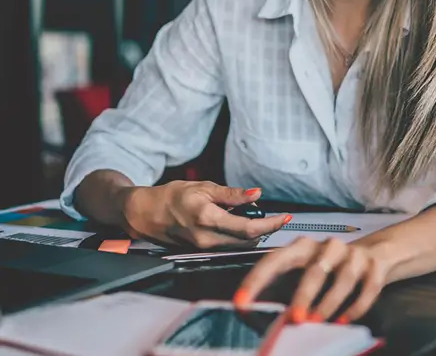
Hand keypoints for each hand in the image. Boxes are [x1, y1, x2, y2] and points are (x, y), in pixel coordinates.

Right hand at [117, 181, 291, 248]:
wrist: (146, 214)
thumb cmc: (171, 197)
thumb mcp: (203, 187)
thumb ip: (232, 194)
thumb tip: (256, 194)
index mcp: (208, 219)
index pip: (249, 228)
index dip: (271, 224)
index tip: (285, 218)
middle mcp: (206, 239)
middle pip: (248, 241)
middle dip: (267, 230)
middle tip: (279, 219)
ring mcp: (203, 248)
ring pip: (239, 246)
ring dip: (255, 235)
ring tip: (264, 221)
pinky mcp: (201, 252)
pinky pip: (228, 247)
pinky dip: (241, 238)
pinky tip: (244, 226)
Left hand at [233, 236, 390, 322]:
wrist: (374, 256)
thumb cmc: (328, 270)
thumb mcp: (302, 274)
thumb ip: (279, 291)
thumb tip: (250, 315)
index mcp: (302, 247)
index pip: (275, 259)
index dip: (257, 280)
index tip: (241, 303)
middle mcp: (327, 246)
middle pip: (315, 269)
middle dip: (303, 295)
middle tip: (293, 319)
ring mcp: (353, 255)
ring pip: (342, 278)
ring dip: (329, 303)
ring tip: (317, 323)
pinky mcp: (373, 267)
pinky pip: (366, 288)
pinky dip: (355, 307)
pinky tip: (344, 321)